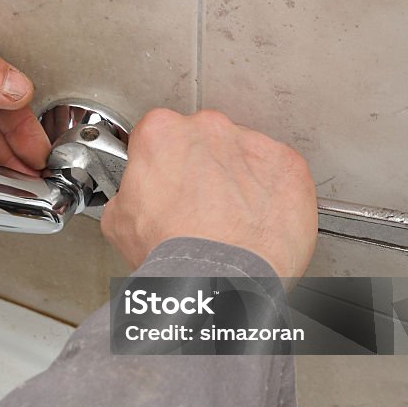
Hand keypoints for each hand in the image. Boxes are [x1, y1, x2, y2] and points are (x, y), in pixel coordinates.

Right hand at [101, 109, 316, 277]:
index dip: (161, 166)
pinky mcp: (288, 165)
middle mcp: (209, 128)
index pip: (158, 136)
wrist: (219, 279)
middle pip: (203, 142)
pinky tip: (257, 223)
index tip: (166, 186)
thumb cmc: (172, 251)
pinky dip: (272, 196)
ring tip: (230, 223)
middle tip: (197, 210)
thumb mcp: (119, 221)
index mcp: (162, 132)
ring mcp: (253, 144)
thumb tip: (136, 200)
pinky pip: (279, 175)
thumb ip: (129, 194)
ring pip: (243, 157)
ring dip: (238, 182)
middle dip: (202, 170)